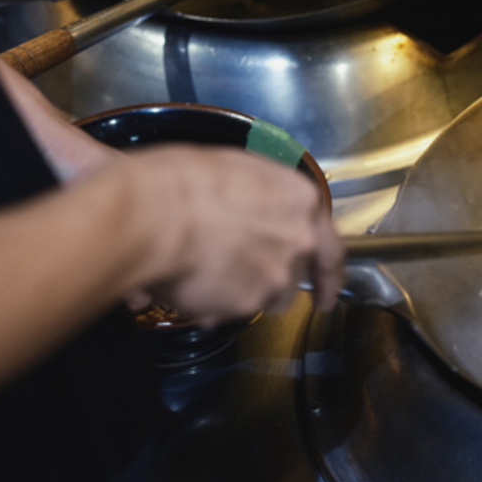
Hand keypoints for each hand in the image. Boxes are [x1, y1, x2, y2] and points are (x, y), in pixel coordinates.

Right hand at [116, 145, 343, 324]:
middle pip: (299, 274)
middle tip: (259, 285)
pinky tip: (193, 287)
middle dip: (280, 282)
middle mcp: (298, 239)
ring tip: (213, 277)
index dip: (329, 270)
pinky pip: (234, 312)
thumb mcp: (234, 169)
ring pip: (271, 298)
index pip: (330, 243)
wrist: (152, 215)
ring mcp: (276, 275)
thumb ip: (260, 195)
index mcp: (300, 199)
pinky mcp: (248, 303)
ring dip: (249, 294)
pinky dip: (217, 306)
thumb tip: (251, 205)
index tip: (329, 288)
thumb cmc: (182, 181)